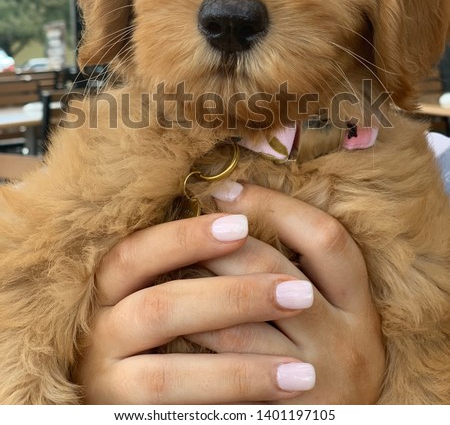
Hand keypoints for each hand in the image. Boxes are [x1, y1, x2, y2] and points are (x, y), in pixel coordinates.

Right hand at [74, 213, 315, 403]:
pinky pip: (177, 418)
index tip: (241, 225)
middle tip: (298, 293)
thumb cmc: (164, 332)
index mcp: (107, 290)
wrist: (144, 399)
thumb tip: (241, 216)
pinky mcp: (122, 420)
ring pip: (166, 375)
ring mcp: (106, 383)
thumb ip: (184, 266)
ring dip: (240, 370)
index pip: (134, 254)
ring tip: (303, 370)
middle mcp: (98, 334)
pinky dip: (228, 409)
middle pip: (158, 308)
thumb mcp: (163, 292)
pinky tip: (274, 403)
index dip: (185, 237)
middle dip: (234, 298)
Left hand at [190, 181, 384, 404]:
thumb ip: (297, 273)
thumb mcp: (328, 317)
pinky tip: (174, 323)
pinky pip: (227, 370)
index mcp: (359, 306)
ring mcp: (317, 380)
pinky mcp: (282, 412)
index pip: (326, 239)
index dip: (275, 207)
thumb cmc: (320, 361)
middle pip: (274, 275)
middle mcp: (349, 342)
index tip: (227, 191)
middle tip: (183, 228)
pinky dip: (195, 340)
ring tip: (166, 268)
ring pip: (241, 326)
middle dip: (221, 245)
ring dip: (196, 291)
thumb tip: (237, 214)